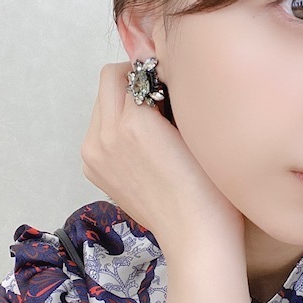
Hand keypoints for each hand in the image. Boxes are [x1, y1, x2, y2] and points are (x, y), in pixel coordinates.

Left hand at [81, 63, 243, 251]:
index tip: (171, 83)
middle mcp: (104, 137)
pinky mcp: (93, 171)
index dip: (156, 71)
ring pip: (101, 106)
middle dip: (133, 82)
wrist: (196, 234)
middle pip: (108, 82)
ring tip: (153, 126)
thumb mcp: (194, 128)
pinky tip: (142, 148)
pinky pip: (98, 131)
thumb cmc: (209, 185)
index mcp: (132, 123)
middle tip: (161, 98)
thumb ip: (169, 92)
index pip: (134, 69)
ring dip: (123, 104)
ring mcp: (94, 156)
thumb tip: (157, 69)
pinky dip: (115, 128)